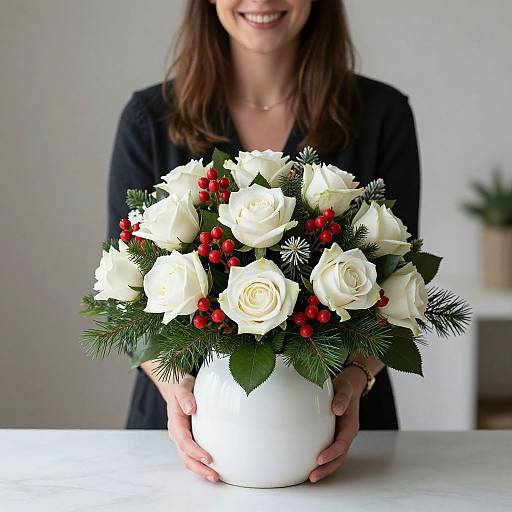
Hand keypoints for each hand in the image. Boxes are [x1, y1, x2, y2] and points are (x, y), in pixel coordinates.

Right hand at [165, 374, 218, 482]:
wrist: (178, 389)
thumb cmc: (182, 387)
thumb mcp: (182, 386)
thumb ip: (185, 396)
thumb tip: (190, 409)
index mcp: (175, 421)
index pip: (184, 440)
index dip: (195, 451)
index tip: (208, 459)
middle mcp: (177, 433)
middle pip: (185, 456)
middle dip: (199, 468)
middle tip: (214, 475)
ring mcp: (183, 438)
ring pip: (189, 459)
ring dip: (200, 470)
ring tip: (215, 477)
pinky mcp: (190, 438)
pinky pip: (194, 454)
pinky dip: (202, 464)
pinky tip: (215, 467)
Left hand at [309, 367, 365, 482]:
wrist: (348, 386)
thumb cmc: (346, 388)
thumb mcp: (345, 389)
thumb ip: (342, 398)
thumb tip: (337, 409)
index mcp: (350, 426)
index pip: (341, 444)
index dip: (331, 453)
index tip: (319, 459)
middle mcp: (346, 434)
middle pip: (338, 457)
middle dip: (327, 469)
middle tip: (312, 476)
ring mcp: (340, 436)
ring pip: (334, 457)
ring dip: (324, 469)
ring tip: (310, 477)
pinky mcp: (333, 435)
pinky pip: (328, 450)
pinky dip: (322, 460)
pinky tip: (308, 464)